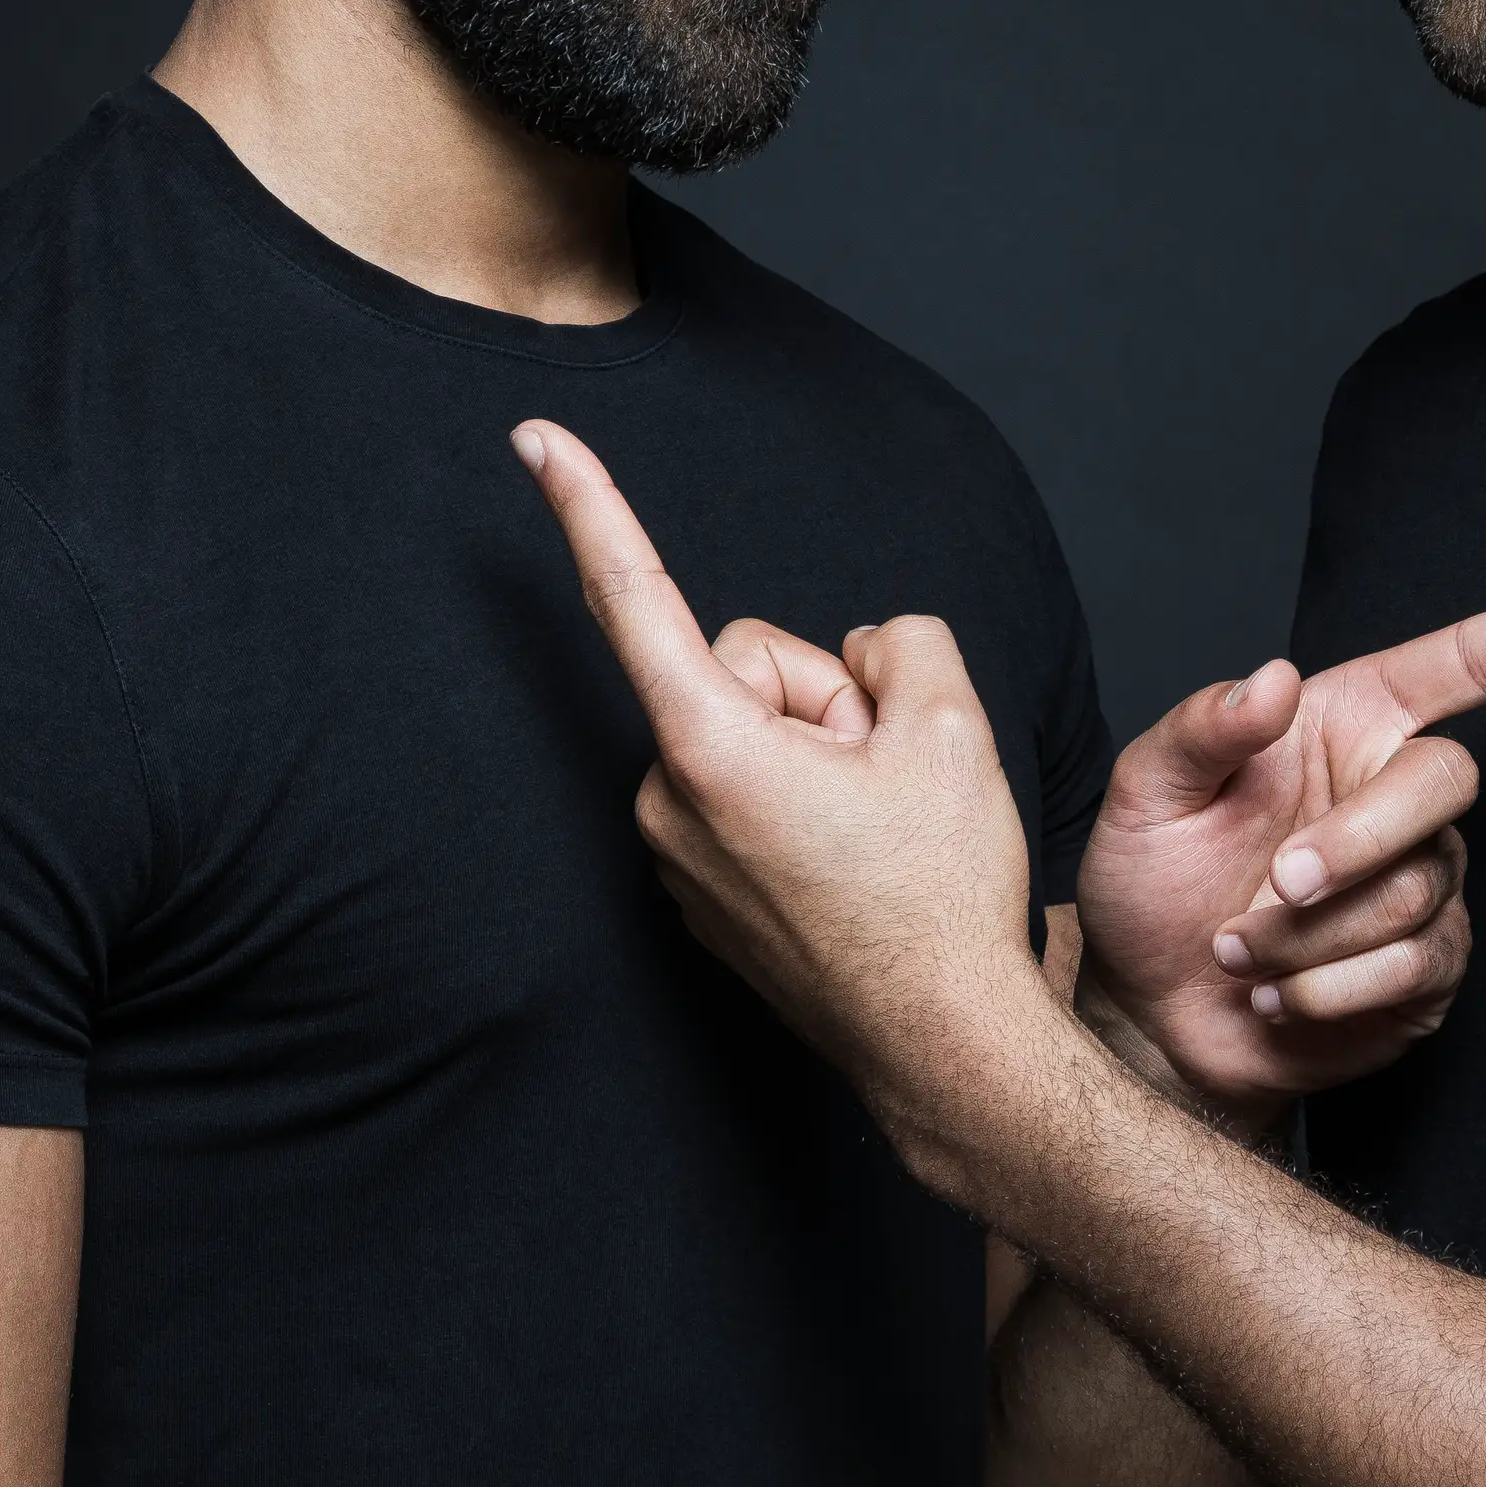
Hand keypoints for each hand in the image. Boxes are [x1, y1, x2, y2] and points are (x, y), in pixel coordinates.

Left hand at [509, 419, 1057, 1124]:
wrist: (945, 1048)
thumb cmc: (942, 899)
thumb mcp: (954, 730)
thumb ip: (903, 643)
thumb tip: (867, 658)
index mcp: (710, 749)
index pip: (635, 596)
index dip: (586, 504)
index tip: (531, 438)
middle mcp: (667, 802)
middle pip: (744, 670)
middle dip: (822, 701)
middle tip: (886, 782)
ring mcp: (676, 857)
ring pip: (751, 735)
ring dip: (818, 759)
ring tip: (875, 836)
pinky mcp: (698, 895)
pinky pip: (747, 796)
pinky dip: (800, 807)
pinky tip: (851, 868)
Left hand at [1072, 583, 1485, 1126]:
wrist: (1154, 1015)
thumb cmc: (1151, 885)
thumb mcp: (1146, 794)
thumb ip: (1203, 730)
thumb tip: (1271, 679)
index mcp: (1347, 723)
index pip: (1464, 665)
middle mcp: (1396, 792)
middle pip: (1445, 782)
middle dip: (1360, 838)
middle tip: (1277, 882)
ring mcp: (1424, 883)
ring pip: (1416, 890)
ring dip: (1312, 933)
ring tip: (1238, 950)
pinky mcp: (1428, 968)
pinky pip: (1414, 966)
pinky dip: (1329, 988)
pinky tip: (1275, 993)